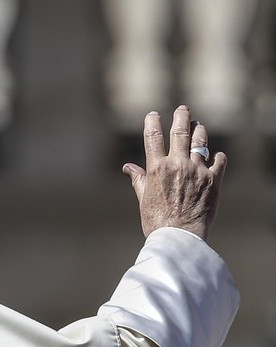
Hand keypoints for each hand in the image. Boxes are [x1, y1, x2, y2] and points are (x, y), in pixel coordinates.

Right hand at [122, 105, 227, 240]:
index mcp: (157, 169)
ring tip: (199, 126)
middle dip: (181, 117)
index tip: (153, 114)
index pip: (152, 137)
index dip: (152, 122)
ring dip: (199, 131)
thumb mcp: (143, 199)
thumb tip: (128, 167)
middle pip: (180, 132)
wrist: (178, 237)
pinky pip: (219, 161)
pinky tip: (216, 156)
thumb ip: (138, 179)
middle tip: (182, 109)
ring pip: (200, 142)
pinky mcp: (213, 180)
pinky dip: (218, 156)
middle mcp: (177, 165)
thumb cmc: (156, 221)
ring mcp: (197, 171)